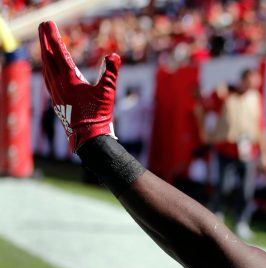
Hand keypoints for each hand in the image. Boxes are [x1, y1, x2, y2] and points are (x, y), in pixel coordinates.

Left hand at [38, 21, 120, 150]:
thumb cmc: (98, 115)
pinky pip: (47, 78)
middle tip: (43, 26)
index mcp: (70, 80)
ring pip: (46, 67)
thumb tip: (114, 56)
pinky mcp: (56, 99)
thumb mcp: (108, 92)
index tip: (49, 25)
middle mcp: (58, 84)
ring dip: (44, 53)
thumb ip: (110, 73)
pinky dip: (46, 67)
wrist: (88, 136)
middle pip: (48, 57)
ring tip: (44, 43)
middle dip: (45, 40)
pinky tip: (48, 68)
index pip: (60, 53)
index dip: (54, 38)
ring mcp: (55, 92)